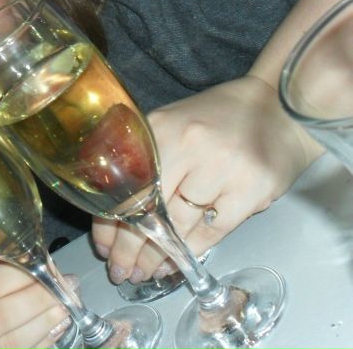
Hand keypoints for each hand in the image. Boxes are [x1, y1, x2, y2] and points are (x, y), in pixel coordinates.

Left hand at [91, 74, 322, 283]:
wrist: (278, 107)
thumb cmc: (215, 120)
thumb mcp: (171, 126)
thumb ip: (144, 161)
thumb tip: (115, 215)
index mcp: (161, 127)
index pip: (125, 185)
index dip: (110, 223)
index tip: (103, 248)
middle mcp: (189, 145)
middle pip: (149, 208)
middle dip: (129, 247)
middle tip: (120, 270)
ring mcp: (223, 167)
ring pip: (178, 225)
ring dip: (157, 255)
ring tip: (143, 272)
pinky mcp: (252, 188)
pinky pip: (213, 230)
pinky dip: (190, 251)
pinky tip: (175, 263)